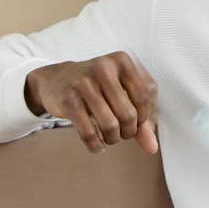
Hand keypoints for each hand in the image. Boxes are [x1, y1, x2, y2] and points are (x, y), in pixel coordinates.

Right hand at [24, 53, 158, 155]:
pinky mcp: (68, 100)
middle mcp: (104, 67)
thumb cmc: (96, 86)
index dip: (146, 114)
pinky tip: (97, 145)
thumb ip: (141, 118)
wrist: (56, 79)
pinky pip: (88, 132)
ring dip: (113, 139)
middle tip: (123, 133)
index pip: (147, 93)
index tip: (138, 121)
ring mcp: (84, 83)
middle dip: (129, 131)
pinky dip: (96, 145)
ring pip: (110, 125)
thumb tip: (152, 147)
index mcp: (122, 60)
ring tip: (111, 137)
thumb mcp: (122, 93)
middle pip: (129, 113)